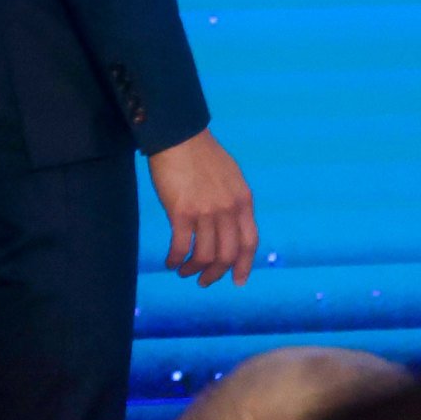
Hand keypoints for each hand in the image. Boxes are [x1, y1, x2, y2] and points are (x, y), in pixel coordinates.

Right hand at [149, 131, 258, 285]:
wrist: (180, 138)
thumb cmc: (204, 157)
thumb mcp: (232, 179)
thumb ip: (234, 202)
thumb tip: (231, 226)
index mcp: (244, 201)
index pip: (250, 242)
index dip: (245, 265)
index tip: (238, 281)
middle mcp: (229, 209)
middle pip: (227, 255)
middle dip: (215, 274)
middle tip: (203, 281)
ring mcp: (206, 212)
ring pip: (204, 256)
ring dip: (192, 269)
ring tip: (183, 271)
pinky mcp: (181, 212)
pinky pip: (180, 247)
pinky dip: (175, 259)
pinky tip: (170, 262)